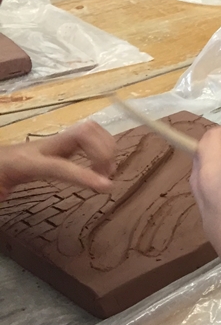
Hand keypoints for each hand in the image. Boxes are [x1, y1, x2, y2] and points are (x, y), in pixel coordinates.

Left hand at [0, 121, 114, 200]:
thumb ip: (4, 194)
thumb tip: (8, 196)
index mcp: (25, 161)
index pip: (58, 165)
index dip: (84, 175)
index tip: (107, 186)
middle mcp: (42, 146)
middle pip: (82, 133)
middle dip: (102, 150)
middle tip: (107, 174)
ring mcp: (52, 142)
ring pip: (88, 129)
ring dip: (106, 146)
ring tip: (107, 170)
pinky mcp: (58, 144)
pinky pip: (87, 136)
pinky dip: (102, 146)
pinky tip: (100, 165)